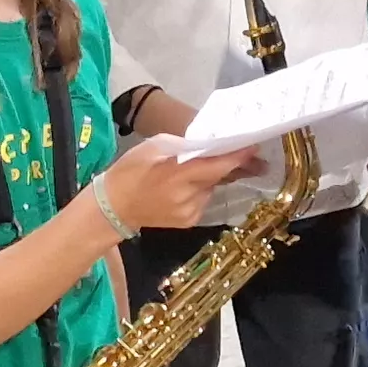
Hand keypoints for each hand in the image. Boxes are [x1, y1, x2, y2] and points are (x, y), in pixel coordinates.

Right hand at [98, 136, 260, 233]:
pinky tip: (185, 188)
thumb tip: (208, 144)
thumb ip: (182, 145)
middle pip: (218, 177)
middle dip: (227, 164)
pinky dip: (201, 191)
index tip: (254, 145)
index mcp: (177, 175)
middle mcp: (187, 197)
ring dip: (210, 178)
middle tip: (237, 151)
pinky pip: (203, 200)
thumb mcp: (152, 147)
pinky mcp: (189, 221)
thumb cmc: (129, 171)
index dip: (237, 157)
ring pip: (211, 189)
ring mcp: (189, 212)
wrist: (113, 207)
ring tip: (194, 170)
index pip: (216, 166)